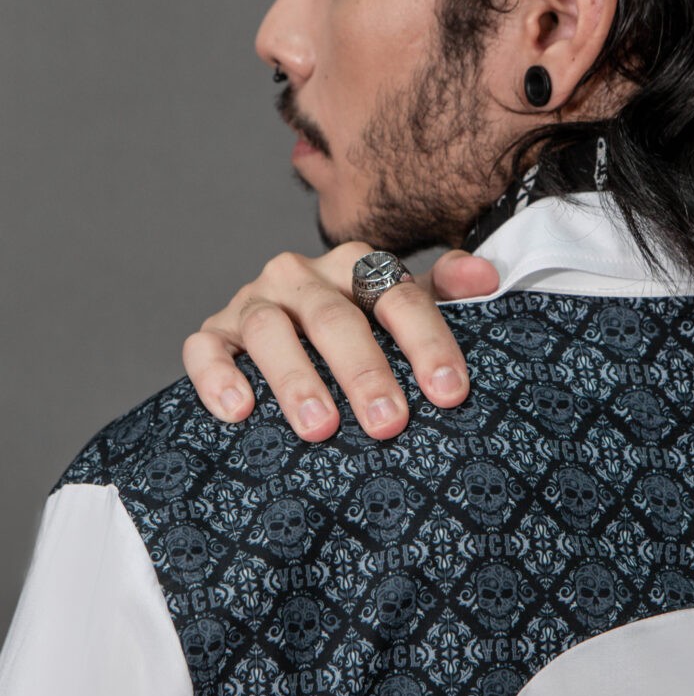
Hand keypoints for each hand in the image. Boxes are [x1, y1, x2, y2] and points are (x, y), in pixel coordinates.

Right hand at [183, 245, 499, 440]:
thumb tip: (486, 277)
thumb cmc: (357, 328)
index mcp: (355, 266)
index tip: (449, 392)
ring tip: (320, 428)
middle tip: (390, 424)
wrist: (285, 330)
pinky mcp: (213, 332)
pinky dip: (217, 377)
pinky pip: (205, 349)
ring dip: (296, 380)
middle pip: (334, 317)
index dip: (426, 342)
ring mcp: (253, 302)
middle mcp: (301, 276)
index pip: (397, 295)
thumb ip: (442, 293)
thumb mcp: (400, 307)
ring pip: (269, 331)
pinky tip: (238, 412)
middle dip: (365, 372)